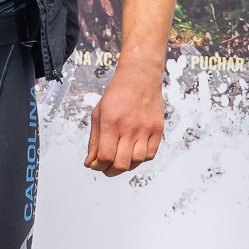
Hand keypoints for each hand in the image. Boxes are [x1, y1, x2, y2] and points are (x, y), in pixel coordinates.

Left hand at [84, 58, 164, 176]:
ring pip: (136, 162)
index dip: (98, 166)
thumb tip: (90, 162)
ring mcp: (145, 129)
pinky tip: (133, 153)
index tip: (95, 164)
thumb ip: (94, 141)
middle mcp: (129, 127)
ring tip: (119, 159)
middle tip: (106, 167)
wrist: (140, 78)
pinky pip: (150, 155)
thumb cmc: (117, 95)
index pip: (105, 156)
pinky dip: (140, 159)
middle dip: (110, 171)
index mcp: (111, 122)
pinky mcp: (157, 130)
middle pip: (121, 164)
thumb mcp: (98, 114)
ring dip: (125, 166)